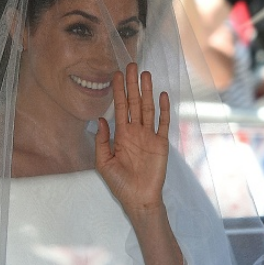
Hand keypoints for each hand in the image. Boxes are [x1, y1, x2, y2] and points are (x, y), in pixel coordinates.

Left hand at [95, 62, 169, 213]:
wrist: (138, 199)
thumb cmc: (120, 183)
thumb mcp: (103, 162)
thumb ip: (101, 141)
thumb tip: (100, 120)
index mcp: (121, 134)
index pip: (120, 108)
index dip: (118, 91)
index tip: (115, 74)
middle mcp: (135, 131)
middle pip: (134, 102)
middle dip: (132, 84)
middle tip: (131, 65)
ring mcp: (149, 136)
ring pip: (148, 108)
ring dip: (147, 91)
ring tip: (145, 74)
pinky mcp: (161, 144)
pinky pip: (163, 123)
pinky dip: (163, 109)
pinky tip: (162, 95)